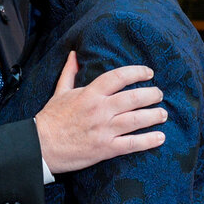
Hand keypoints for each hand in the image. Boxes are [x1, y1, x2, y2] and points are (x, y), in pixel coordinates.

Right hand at [34, 51, 166, 173]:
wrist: (40, 146)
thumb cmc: (50, 119)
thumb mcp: (59, 92)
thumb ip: (69, 72)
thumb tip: (74, 54)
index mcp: (89, 94)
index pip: (118, 77)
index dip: (136, 72)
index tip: (148, 72)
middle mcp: (99, 110)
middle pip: (133, 98)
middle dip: (151, 94)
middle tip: (159, 94)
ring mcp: (103, 130)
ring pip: (136, 119)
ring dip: (154, 115)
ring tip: (163, 114)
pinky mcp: (105, 149)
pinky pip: (132, 144)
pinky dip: (148, 141)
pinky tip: (160, 137)